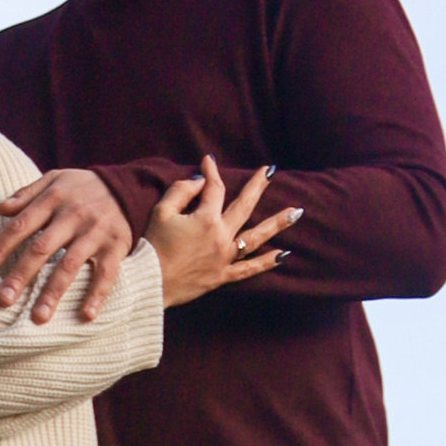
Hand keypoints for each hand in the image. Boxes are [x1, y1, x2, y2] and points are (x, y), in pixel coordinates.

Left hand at [0, 169, 133, 323]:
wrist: (127, 185)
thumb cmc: (82, 188)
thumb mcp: (55, 180)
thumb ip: (27, 194)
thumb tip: (0, 209)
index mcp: (53, 199)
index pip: (20, 226)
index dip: (0, 248)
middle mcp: (73, 215)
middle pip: (41, 248)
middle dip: (21, 275)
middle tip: (3, 301)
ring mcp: (95, 231)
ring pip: (70, 264)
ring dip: (53, 292)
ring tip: (38, 318)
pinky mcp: (116, 245)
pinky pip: (107, 272)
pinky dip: (97, 294)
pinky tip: (85, 316)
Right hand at [143, 158, 299, 309]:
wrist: (148, 284)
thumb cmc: (152, 247)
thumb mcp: (161, 212)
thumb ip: (182, 191)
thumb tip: (200, 181)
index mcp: (206, 218)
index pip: (214, 188)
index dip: (212, 172)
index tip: (208, 162)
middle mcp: (221, 236)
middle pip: (244, 206)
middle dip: (258, 186)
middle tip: (270, 171)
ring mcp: (224, 257)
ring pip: (255, 237)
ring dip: (277, 223)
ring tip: (296, 212)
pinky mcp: (221, 277)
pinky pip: (248, 270)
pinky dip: (266, 262)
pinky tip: (282, 254)